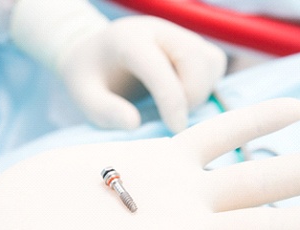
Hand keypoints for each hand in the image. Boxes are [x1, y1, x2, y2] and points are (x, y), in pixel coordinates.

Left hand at [59, 16, 226, 132]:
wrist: (95, 55)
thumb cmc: (90, 78)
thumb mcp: (85, 97)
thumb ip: (105, 111)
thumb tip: (135, 124)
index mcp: (128, 39)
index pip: (157, 66)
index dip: (171, 100)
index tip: (175, 129)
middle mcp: (157, 30)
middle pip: (194, 59)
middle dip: (190, 96)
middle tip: (172, 119)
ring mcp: (177, 34)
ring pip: (210, 61)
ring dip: (201, 92)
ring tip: (175, 108)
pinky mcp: (190, 44)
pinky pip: (214, 63)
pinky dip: (207, 85)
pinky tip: (185, 97)